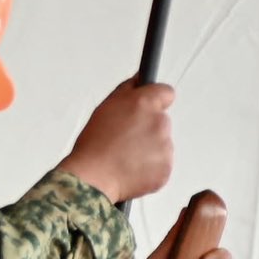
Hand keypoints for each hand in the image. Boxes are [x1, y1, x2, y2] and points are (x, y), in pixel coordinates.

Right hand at [58, 80, 174, 202]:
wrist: (92, 179)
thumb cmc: (93, 146)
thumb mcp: (104, 108)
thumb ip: (127, 90)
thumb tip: (140, 80)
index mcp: (145, 104)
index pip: (166, 92)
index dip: (156, 100)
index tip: (147, 108)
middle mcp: (160, 122)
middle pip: (161, 121)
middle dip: (146, 129)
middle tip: (123, 140)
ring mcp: (165, 147)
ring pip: (161, 144)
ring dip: (147, 149)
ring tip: (123, 158)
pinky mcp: (166, 168)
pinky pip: (160, 165)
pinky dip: (148, 168)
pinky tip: (129, 170)